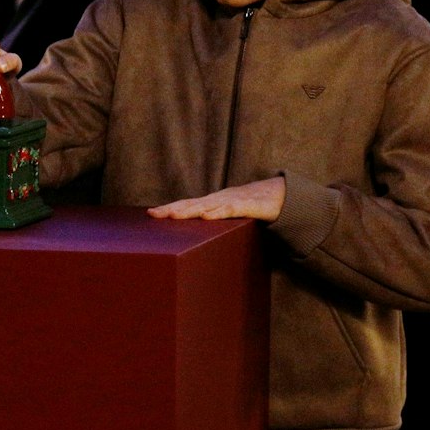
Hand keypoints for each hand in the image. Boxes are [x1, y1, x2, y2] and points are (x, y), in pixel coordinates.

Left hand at [147, 177, 287, 222]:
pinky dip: (218, 212)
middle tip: (154, 215)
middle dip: (172, 209)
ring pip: (207, 206)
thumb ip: (214, 219)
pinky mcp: (248, 206)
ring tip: (172, 216)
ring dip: (189, 211)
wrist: (279, 194)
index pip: (186, 204)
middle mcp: (218, 199)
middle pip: (191, 204)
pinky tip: (207, 217)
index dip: (169, 208)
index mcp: (212, 202)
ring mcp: (232, 201)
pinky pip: (231, 209)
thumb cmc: (250, 204)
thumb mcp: (228, 212)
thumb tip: (197, 235)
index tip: (150, 214)